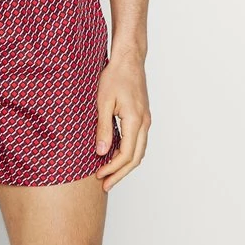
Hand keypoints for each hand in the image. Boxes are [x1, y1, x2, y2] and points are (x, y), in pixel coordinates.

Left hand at [94, 52, 150, 191]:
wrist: (128, 59)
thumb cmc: (115, 76)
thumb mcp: (103, 102)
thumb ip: (103, 128)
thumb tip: (102, 153)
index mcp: (135, 120)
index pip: (126, 154)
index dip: (113, 168)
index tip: (99, 175)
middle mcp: (144, 123)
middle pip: (136, 158)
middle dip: (120, 173)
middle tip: (105, 184)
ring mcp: (146, 119)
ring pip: (139, 151)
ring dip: (125, 164)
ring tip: (109, 174)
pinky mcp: (143, 116)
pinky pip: (138, 141)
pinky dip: (128, 152)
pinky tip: (115, 154)